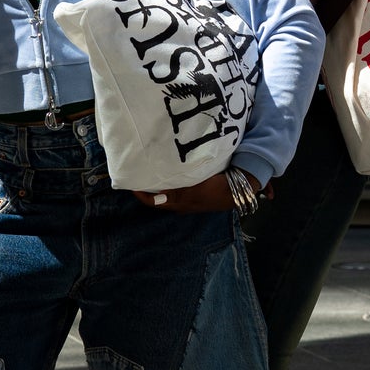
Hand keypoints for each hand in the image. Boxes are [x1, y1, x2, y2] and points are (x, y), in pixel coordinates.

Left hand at [133, 170, 263, 213]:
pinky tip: (171, 165)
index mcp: (178, 204)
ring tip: (152, 165)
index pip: (152, 202)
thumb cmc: (215, 190)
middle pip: (158, 195)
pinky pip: (178, 183)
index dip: (140, 194)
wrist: (239, 188)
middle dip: (148, 184)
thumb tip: (153, 192)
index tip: (130, 181)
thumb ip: (174, 192)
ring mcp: (189, 195)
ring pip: (168, 188)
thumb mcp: (193, 191)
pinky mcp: (197, 188)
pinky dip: (171, 176)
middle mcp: (181, 202)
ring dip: (159, 179)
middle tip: (139, 169)